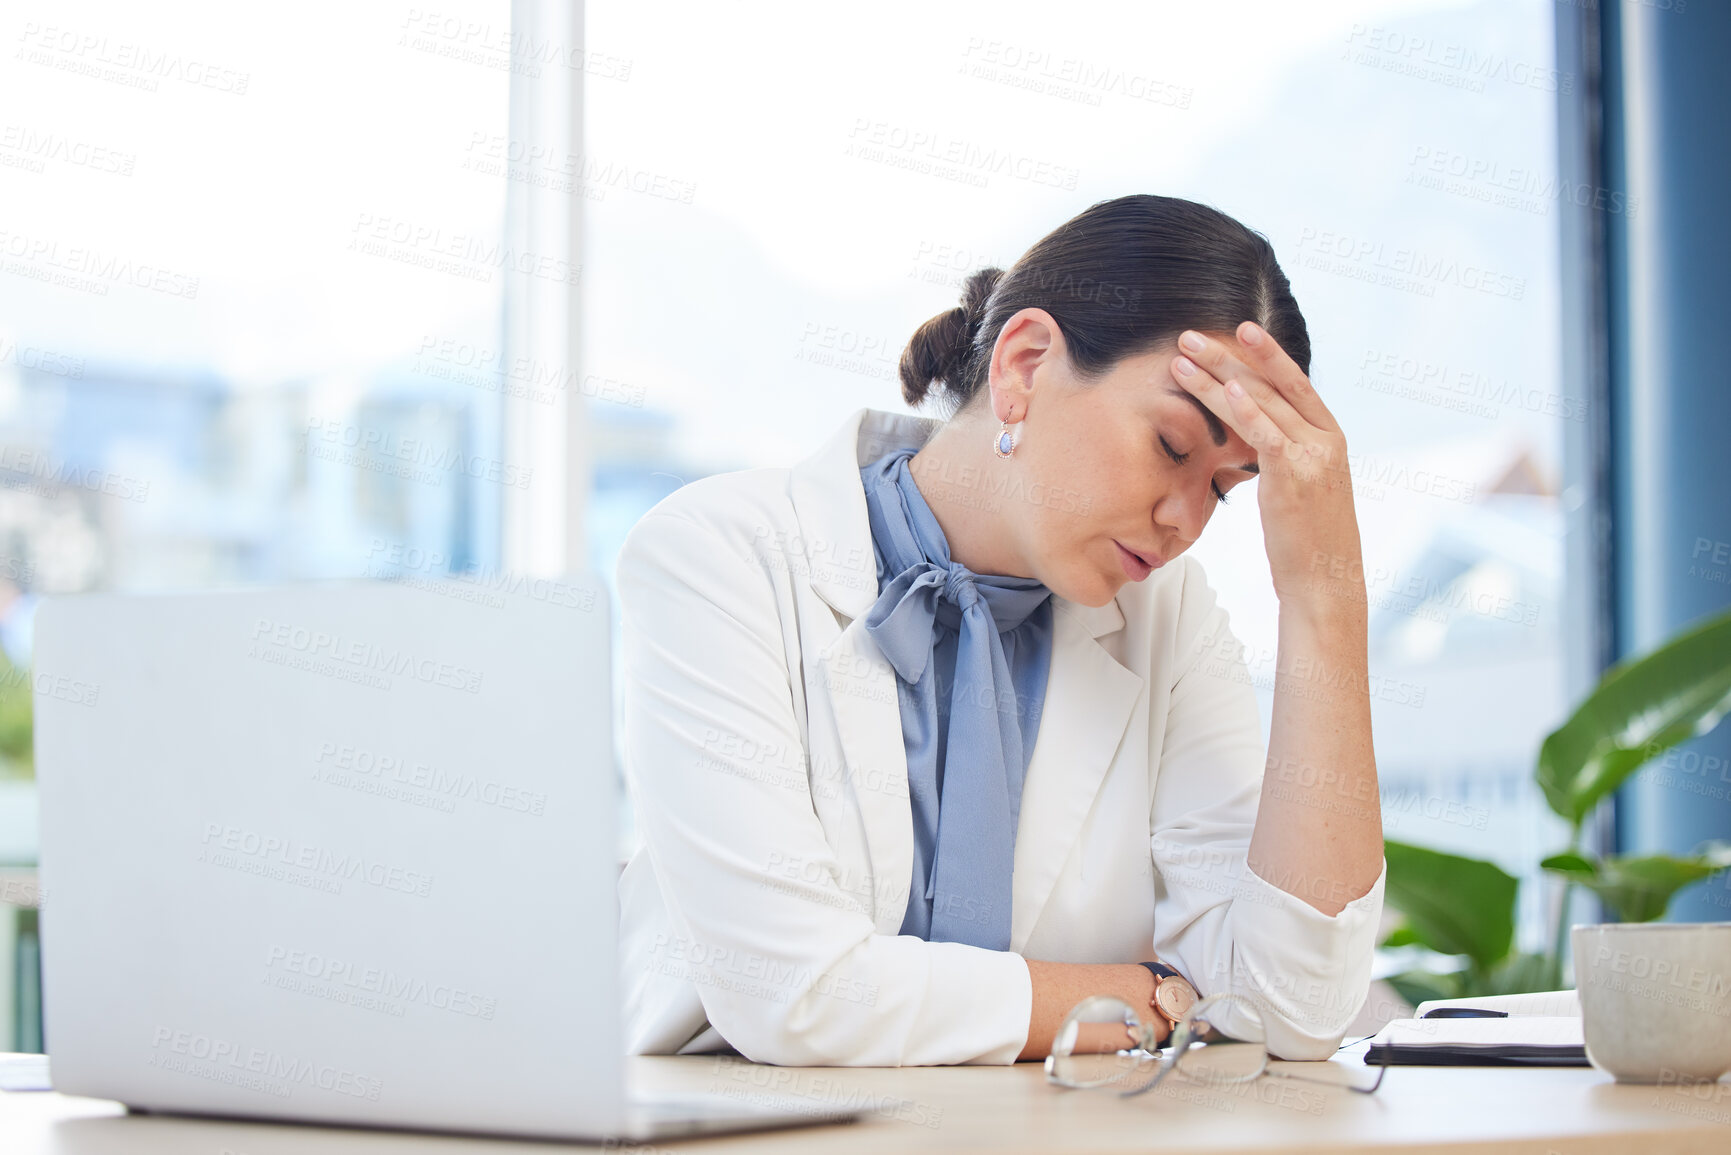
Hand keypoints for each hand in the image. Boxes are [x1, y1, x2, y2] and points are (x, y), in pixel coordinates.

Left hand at [1170, 322, 1363, 620]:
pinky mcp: (1296, 479)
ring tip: (1183, 355)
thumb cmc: (1305, 545)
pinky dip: (1247, 411)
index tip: (1237, 330)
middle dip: (1230, 355)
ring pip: (1261, 403)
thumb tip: (1256, 442)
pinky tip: (1226, 390)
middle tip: (1191, 334)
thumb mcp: (1301, 492)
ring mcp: (1314, 457)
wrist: (1325, 585)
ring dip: (1218, 377)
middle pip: (1273, 384)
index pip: (1294, 384)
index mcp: (1330, 438)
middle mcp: (1326, 440)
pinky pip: (1267, 436)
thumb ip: (1284, 459)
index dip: (1265, 354)